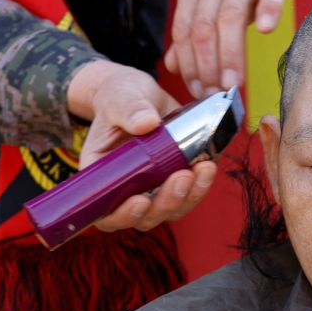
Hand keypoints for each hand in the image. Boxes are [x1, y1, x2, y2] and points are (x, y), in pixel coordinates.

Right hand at [67, 60, 216, 231]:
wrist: (141, 93)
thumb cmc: (119, 95)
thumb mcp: (119, 96)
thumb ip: (128, 109)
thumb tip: (146, 122)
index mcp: (101, 176)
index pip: (106, 213)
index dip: (123, 215)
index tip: (141, 200)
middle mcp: (126, 189)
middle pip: (145, 217)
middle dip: (166, 203)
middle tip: (183, 176)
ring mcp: (152, 187)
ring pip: (171, 208)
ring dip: (190, 195)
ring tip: (204, 168)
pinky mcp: (174, 178)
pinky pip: (190, 192)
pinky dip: (202, 183)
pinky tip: (210, 163)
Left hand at [164, 0, 311, 96]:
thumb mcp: (217, 3)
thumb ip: (194, 32)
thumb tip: (173, 66)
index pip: (184, 30)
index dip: (189, 65)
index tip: (198, 91)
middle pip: (204, 26)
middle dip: (208, 65)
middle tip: (216, 92)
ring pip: (230, 14)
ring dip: (231, 53)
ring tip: (234, 81)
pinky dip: (266, 9)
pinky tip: (266, 30)